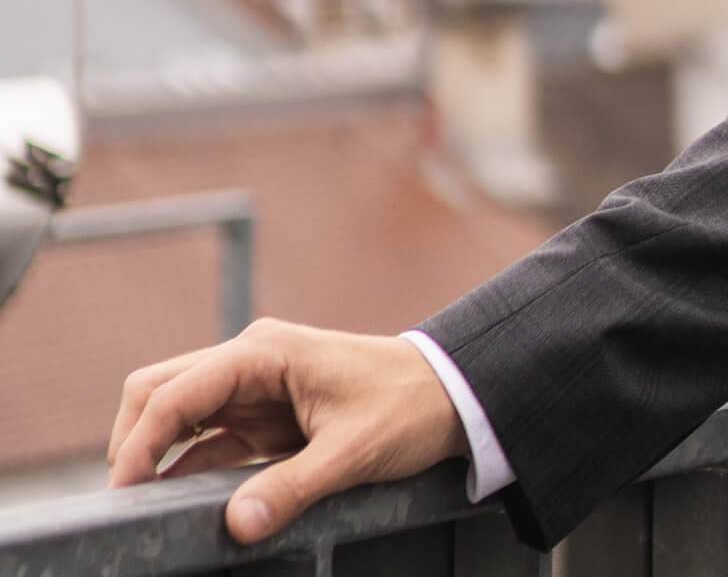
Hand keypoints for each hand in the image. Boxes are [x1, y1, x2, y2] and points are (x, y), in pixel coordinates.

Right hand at [108, 320, 468, 543]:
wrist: (453, 393)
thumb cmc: (410, 406)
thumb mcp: (355, 450)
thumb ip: (293, 487)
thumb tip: (237, 523)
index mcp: (264, 353)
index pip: (174, 391)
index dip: (139, 441)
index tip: (124, 490)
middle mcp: (250, 362)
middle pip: (160, 391)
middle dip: (133, 441)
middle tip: (126, 500)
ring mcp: (254, 388)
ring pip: (177, 414)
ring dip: (154, 454)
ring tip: (141, 506)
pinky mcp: (264, 415)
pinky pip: (207, 439)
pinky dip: (183, 466)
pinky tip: (173, 500)